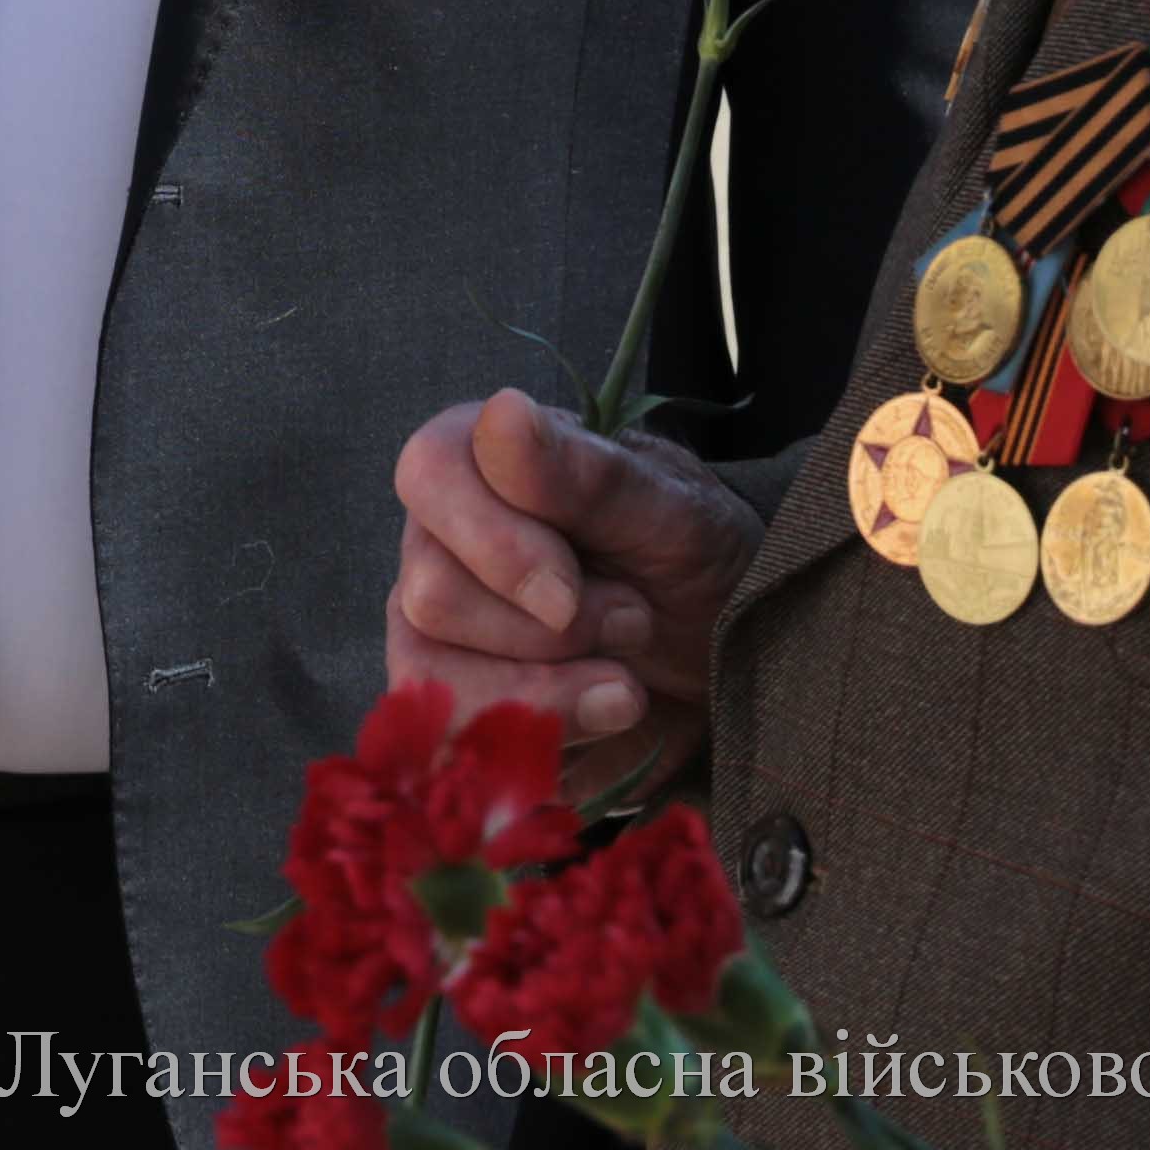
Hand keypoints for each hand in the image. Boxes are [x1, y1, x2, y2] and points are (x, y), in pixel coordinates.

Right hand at [386, 385, 760, 798]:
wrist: (721, 653)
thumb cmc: (693, 557)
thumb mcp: (672, 514)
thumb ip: (587, 474)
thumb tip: (502, 413)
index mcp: (479, 456)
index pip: (429, 474)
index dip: (497, 544)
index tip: (572, 591)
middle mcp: (439, 535)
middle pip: (431, 594)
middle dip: (551, 630)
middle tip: (632, 617)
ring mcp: (435, 624)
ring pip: (433, 673)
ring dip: (550, 685)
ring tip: (627, 671)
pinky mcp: (453, 701)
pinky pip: (448, 736)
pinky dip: (542, 732)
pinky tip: (605, 714)